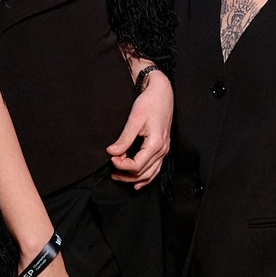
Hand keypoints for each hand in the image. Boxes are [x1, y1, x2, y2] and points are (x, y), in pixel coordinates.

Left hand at [107, 70, 171, 188]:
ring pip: (150, 173)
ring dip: (134, 178)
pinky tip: (137, 183)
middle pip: (143, 172)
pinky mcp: (163, 148)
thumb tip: (112, 152)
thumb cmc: (149, 103)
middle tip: (111, 172)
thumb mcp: (134, 119)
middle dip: (125, 174)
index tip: (111, 159)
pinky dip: (146, 177)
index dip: (121, 165)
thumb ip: (124, 138)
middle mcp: (162, 149)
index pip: (136, 165)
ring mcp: (164, 150)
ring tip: (119, 177)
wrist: (162, 93)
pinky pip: (156, 169)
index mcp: (156, 143)